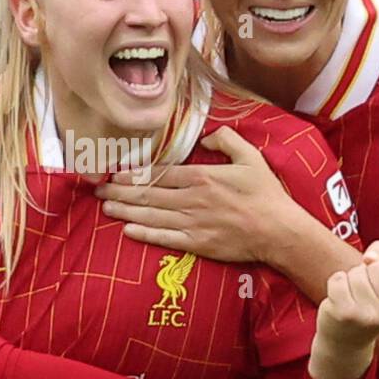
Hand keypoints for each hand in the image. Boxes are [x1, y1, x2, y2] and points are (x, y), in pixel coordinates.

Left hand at [94, 126, 290, 262]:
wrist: (279, 231)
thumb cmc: (266, 194)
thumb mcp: (250, 157)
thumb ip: (227, 140)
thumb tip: (206, 135)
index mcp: (202, 177)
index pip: (160, 174)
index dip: (135, 174)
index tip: (116, 172)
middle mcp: (192, 199)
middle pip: (148, 194)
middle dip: (121, 192)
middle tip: (99, 190)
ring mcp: (193, 223)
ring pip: (151, 215)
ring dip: (126, 211)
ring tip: (105, 207)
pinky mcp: (197, 243)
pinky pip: (165, 238)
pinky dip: (144, 234)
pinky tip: (127, 230)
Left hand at [309, 241, 378, 378]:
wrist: (346, 339)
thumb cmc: (369, 301)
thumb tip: (370, 257)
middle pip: (378, 266)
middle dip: (367, 273)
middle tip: (365, 294)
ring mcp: (370, 315)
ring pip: (357, 272)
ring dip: (351, 280)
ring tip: (353, 298)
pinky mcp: (346, 314)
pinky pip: (338, 279)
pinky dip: (335, 283)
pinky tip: (339, 300)